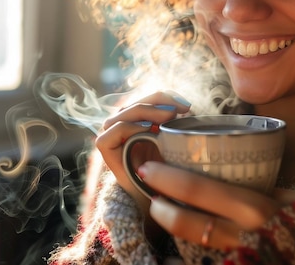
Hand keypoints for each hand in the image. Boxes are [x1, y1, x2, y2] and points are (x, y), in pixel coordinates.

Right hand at [95, 91, 190, 210]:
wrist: (149, 198)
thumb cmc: (163, 171)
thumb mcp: (172, 143)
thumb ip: (175, 124)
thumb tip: (188, 108)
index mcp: (138, 119)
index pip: (148, 99)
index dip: (166, 97)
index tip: (187, 106)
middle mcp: (123, 122)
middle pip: (139, 102)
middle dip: (160, 101)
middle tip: (181, 109)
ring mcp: (112, 132)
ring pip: (127, 111)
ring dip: (149, 110)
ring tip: (169, 116)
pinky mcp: (105, 145)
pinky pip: (116, 129)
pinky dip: (132, 126)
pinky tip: (149, 129)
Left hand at [138, 161, 294, 250]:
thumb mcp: (290, 198)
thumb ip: (261, 186)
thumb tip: (229, 171)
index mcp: (257, 210)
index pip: (201, 191)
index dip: (169, 179)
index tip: (151, 167)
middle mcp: (243, 236)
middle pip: (189, 222)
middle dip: (161, 205)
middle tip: (147, 187)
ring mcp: (238, 256)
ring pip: (193, 243)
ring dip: (171, 225)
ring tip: (160, 209)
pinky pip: (204, 258)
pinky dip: (186, 250)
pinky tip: (175, 242)